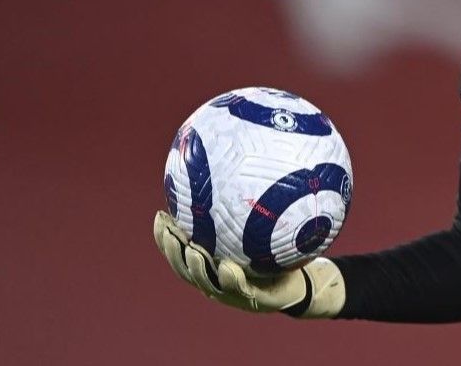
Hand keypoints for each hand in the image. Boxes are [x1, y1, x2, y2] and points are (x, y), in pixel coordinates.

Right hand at [152, 210, 344, 316]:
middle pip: (186, 268)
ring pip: (208, 282)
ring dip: (197, 268)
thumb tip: (242, 161)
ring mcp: (233, 292)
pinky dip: (231, 280)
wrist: (300, 278)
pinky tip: (227, 267)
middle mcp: (217, 278)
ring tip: (193, 251)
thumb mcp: (260, 224)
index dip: (166, 236)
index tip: (160, 215)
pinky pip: (241, 290)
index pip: (182, 249)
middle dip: (174, 252)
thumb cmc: (276, 249)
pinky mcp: (254, 300)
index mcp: (212, 262)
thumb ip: (246, 203)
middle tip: (170, 232)